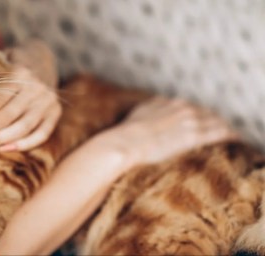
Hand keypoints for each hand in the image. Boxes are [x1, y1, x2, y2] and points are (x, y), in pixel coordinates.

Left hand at [0, 68, 61, 150]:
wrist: (41, 68)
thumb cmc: (11, 76)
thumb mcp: (0, 72)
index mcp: (20, 75)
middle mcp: (36, 88)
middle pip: (6, 116)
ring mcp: (47, 102)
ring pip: (22, 128)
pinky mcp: (55, 114)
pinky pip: (40, 135)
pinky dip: (23, 145)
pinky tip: (4, 148)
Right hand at [92, 97, 237, 173]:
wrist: (125, 142)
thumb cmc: (127, 133)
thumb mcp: (137, 114)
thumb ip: (149, 109)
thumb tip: (150, 110)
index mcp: (168, 102)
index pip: (191, 108)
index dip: (200, 116)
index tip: (203, 123)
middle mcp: (181, 107)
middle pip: (206, 113)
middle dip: (214, 121)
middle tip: (221, 130)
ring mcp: (188, 120)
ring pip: (216, 121)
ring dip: (224, 128)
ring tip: (231, 135)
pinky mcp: (193, 135)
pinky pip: (219, 133)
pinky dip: (229, 135)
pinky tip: (235, 139)